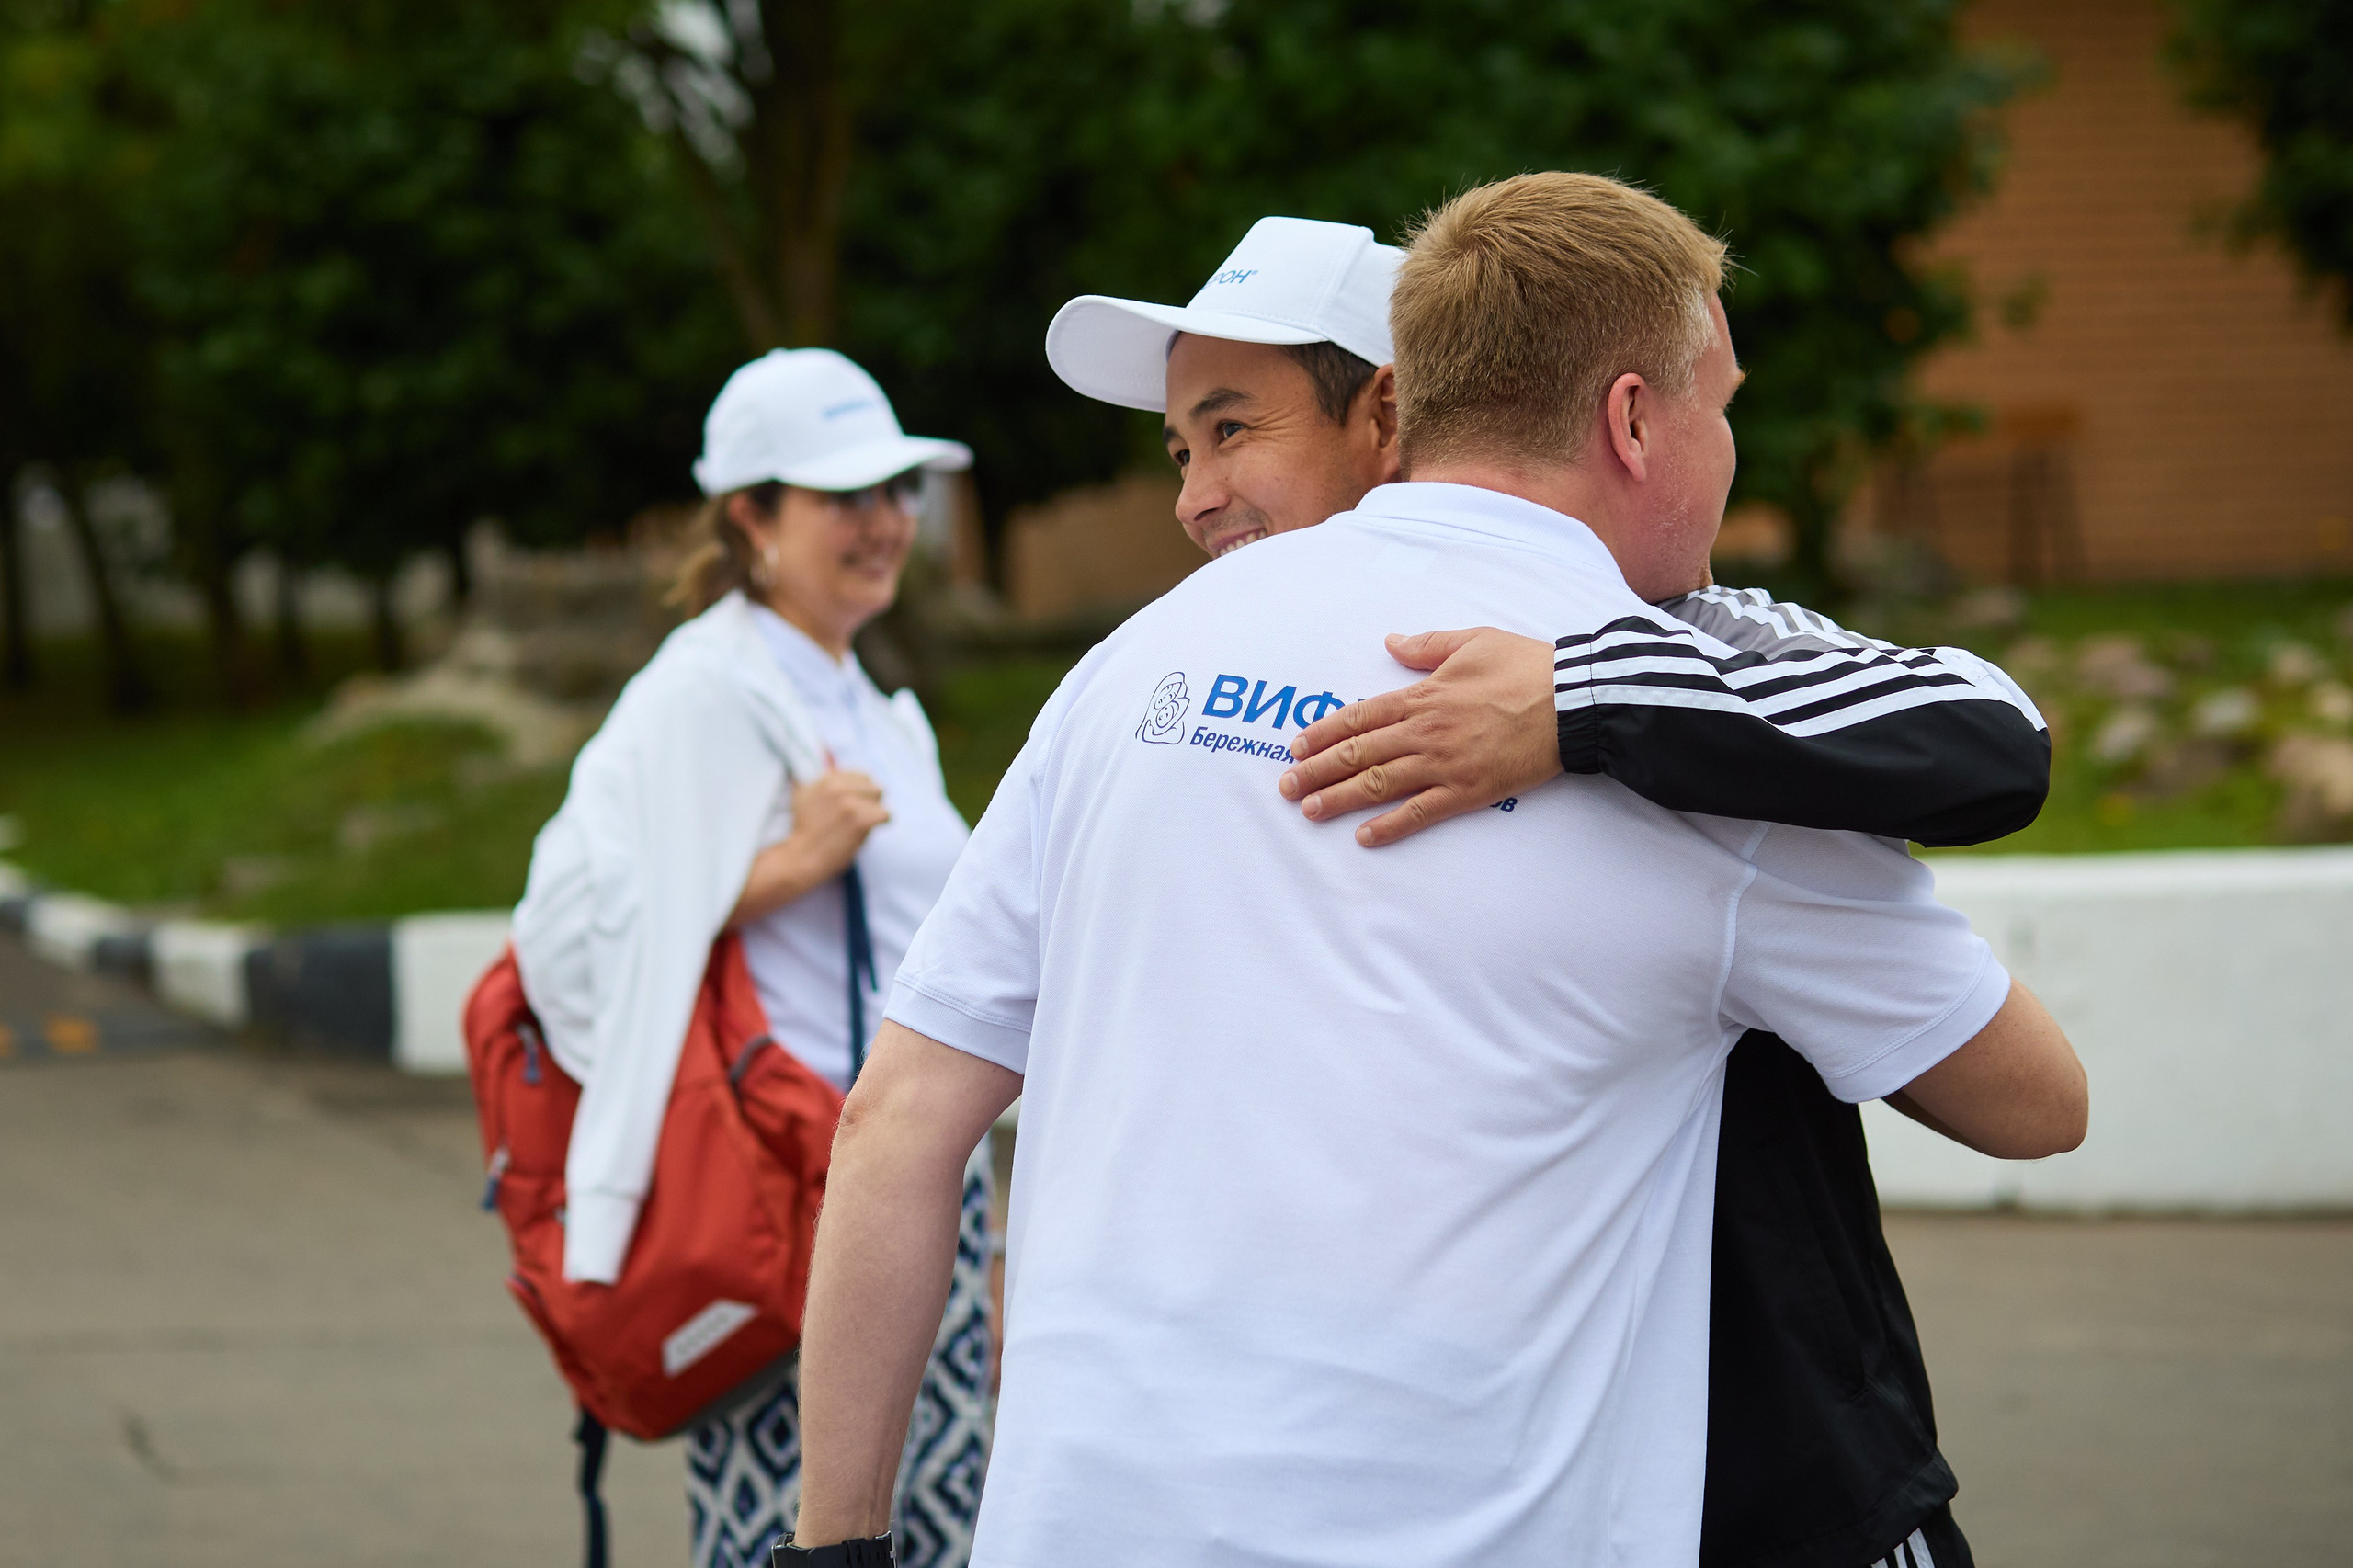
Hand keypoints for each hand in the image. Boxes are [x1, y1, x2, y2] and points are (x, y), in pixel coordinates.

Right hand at [732, 770, 889, 924]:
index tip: (853, 806)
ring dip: (873, 812)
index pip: (861, 776)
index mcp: (826, 779)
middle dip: (868, 801)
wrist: (800, 857)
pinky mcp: (860, 819)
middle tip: (856, 818)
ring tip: (858, 826)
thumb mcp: (803, 796)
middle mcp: (837, 786)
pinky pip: (885, 815)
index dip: (860, 792)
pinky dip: (880, 824)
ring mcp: (849, 802)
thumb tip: (826, 757)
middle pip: (872, 786)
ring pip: (879, 798)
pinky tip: (865, 831)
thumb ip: (817, 780)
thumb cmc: (803, 832)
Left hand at [1278, 627, 1561, 846]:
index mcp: (1423, 696)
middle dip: (1317, 770)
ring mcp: (1444, 764)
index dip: (1323, 733)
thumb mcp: (1472, 640)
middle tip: (1286, 786)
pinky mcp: (1468, 791)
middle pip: (1359, 754)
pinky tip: (1364, 838)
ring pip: (1379, 784)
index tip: (1296, 746)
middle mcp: (1425, 731)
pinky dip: (1390, 826)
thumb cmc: (1526, 667)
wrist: (1571, 702)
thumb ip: (1426, 646)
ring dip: (1340, 799)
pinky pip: (1420, 812)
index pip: (1359, 716)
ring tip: (1310, 811)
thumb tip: (1390, 643)